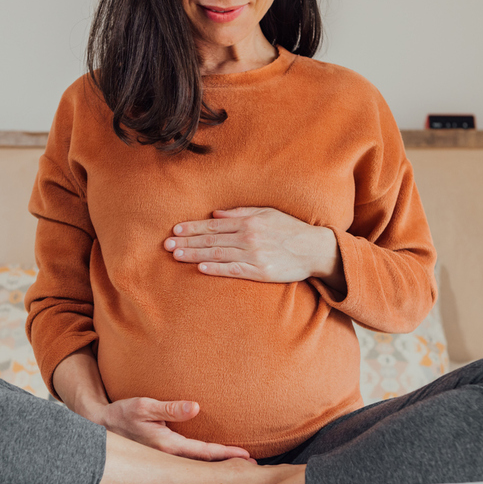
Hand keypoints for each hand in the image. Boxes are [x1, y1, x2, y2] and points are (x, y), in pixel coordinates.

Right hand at [92, 397, 254, 462]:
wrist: (102, 425)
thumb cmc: (123, 413)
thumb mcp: (144, 405)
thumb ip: (171, 407)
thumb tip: (196, 407)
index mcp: (167, 444)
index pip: (203, 451)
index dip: (225, 453)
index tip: (245, 455)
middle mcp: (168, 454)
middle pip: (204, 461)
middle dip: (227, 462)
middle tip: (251, 465)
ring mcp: (165, 456)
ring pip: (197, 462)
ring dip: (217, 461)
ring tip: (238, 462)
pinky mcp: (163, 452)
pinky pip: (188, 458)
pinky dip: (204, 458)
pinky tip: (212, 457)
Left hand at [163, 207, 343, 286]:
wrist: (315, 249)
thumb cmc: (291, 229)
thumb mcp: (267, 213)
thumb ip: (240, 212)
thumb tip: (215, 213)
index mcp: (249, 221)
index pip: (214, 224)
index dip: (192, 227)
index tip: (175, 231)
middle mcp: (249, 236)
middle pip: (211, 239)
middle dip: (187, 242)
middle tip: (166, 245)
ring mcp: (254, 254)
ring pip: (218, 254)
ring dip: (195, 254)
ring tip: (177, 255)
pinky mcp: (260, 271)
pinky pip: (233, 270)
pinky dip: (216, 268)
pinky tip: (201, 267)